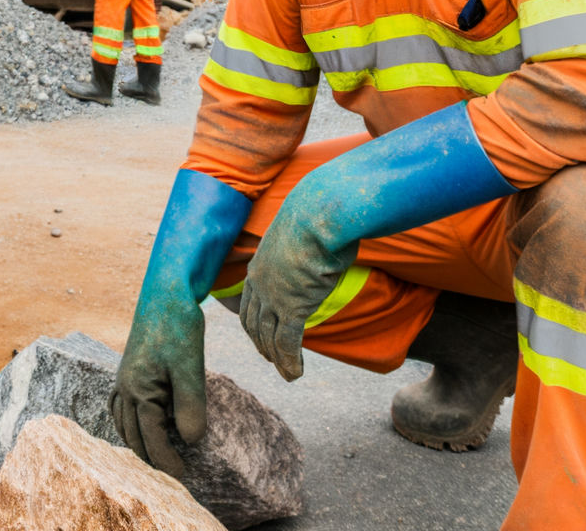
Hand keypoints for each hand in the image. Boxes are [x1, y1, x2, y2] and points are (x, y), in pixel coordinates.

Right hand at [112, 287, 207, 476]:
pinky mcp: (126, 373)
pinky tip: (141, 429)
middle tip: (172, 479)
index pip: (150, 438)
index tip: (182, 479)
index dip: (167, 460)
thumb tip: (190, 441)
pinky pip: (120, 409)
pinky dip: (130, 425)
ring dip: (138, 444)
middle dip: (150, 459)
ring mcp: (122, 381)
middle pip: (133, 437)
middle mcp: (124, 389)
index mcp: (137, 390)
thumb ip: (190, 406)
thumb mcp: (191, 368)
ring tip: (157, 460)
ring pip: (123, 425)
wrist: (165, 294)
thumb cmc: (179, 328)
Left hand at [239, 102, 517, 380]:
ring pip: (268, 336)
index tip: (260, 329)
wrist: (327, 209)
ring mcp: (274, 295)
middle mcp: (261, 280)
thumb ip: (316, 236)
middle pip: (253, 320)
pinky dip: (289, 362)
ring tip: (285, 371)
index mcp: (263, 260)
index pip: (251, 297)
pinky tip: (295, 375)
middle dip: (260, 341)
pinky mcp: (291, 307)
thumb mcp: (313, 226)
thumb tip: (334, 222)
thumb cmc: (326, 211)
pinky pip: (287, 343)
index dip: (254, 317)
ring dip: (276, 357)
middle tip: (270, 356)